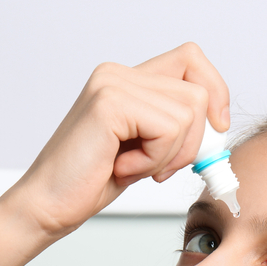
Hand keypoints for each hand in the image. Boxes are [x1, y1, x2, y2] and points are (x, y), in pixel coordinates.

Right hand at [2, 42, 229, 239]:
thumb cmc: (89, 182)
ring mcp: (112, 84)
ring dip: (169, 154)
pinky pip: (168, 129)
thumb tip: (219, 123)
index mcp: (125, 79)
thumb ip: (174, 126)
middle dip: (192, 141)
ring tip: (132, 168)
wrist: (47, 206)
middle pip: (198, 92)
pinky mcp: (110, 103)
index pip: (191, 60)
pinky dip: (154, 159)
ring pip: (188, 112)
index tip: (214, 130)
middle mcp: (117, 73)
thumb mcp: (145, 149)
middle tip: (158, 168)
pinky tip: (121, 168)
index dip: (214, 92)